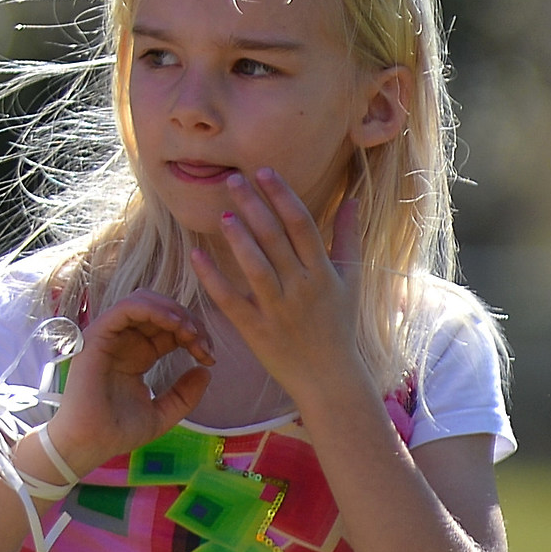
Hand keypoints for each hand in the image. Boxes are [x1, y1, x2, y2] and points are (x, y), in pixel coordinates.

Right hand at [42, 295, 215, 477]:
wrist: (91, 443)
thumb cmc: (119, 431)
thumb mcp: (163, 413)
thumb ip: (185, 394)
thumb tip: (205, 371)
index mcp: (138, 354)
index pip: (168, 329)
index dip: (193, 335)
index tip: (209, 356)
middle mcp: (124, 340)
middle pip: (159, 310)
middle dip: (187, 321)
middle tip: (203, 345)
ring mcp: (109, 336)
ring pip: (143, 301)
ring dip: (172, 311)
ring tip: (190, 333)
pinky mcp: (97, 335)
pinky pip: (126, 309)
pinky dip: (153, 310)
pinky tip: (173, 325)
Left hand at [192, 173, 367, 409]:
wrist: (330, 380)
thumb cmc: (338, 326)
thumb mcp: (350, 282)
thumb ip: (347, 238)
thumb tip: (354, 199)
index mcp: (323, 273)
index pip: (302, 225)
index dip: (283, 196)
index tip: (265, 171)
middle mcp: (302, 288)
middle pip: (276, 240)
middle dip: (254, 206)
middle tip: (233, 179)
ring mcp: (278, 310)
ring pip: (255, 268)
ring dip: (238, 239)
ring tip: (223, 213)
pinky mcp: (256, 330)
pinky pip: (231, 300)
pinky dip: (213, 277)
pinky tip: (196, 255)